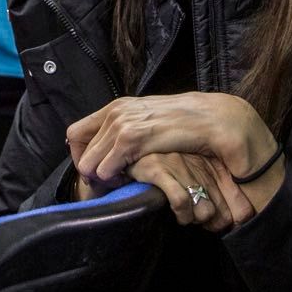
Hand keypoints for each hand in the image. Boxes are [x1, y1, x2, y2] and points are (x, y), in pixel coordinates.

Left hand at [67, 93, 286, 222]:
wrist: (217, 119)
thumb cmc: (187, 125)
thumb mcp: (152, 124)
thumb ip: (130, 132)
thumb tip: (108, 151)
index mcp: (118, 107)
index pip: (74, 132)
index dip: (79, 154)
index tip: (94, 170)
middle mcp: (116, 111)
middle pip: (77, 147)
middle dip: (86, 169)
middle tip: (105, 182)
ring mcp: (123, 122)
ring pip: (88, 160)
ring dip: (99, 177)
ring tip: (118, 183)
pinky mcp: (134, 136)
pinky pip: (106, 166)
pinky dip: (111, 178)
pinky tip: (126, 181)